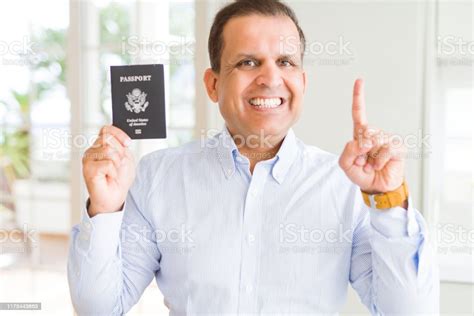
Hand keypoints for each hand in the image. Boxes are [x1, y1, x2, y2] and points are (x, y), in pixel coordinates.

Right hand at [82, 125, 134, 216]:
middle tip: (119, 164)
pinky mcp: (88, 169)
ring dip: (117, 163)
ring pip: (108, 150)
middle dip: (120, 152)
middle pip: (108, 138)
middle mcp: (93, 150)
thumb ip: (122, 146)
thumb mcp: (126, 158)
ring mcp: (88, 159)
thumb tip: (121, 140)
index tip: (128, 143)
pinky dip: (113, 171)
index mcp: (101, 145)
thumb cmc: (119, 178)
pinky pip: (107, 163)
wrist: (115, 197)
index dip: (119, 133)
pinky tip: (109, 177)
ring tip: (113, 172)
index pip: (106, 129)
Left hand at [339, 79, 406, 193]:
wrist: (376, 187)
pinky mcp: (397, 147)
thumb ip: (347, 152)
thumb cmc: (361, 174)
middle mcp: (375, 134)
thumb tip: (362, 142)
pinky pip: (386, 149)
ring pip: (375, 140)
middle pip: (365, 130)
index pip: (359, 113)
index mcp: (360, 135)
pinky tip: (378, 165)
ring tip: (369, 165)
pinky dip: (378, 160)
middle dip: (359, 148)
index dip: (359, 97)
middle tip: (360, 161)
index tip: (359, 80)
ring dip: (369, 157)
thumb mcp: (345, 165)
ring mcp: (387, 140)